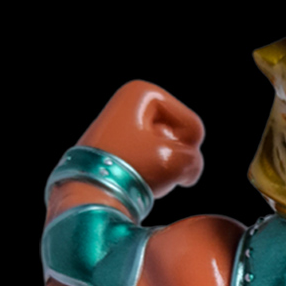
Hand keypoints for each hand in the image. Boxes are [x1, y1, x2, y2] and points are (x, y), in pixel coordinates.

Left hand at [77, 80, 203, 197]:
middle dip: (173, 156)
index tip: (159, 155)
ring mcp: (126, 126)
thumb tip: (185, 171)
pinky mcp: (121, 147)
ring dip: (165, 167)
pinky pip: (152, 159)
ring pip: (169, 150)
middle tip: (149, 166)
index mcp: (144, 92)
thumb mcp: (177, 161)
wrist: (90, 192)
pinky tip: (136, 180)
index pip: (193, 126)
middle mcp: (132, 103)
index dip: (185, 147)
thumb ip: (195, 161)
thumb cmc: (130, 169)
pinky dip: (153, 173)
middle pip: (180, 136)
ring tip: (142, 174)